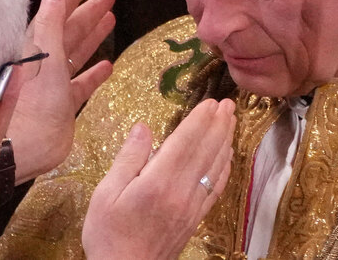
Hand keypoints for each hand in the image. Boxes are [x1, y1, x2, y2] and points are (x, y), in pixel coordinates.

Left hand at [8, 0, 115, 181]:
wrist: (19, 150)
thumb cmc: (29, 103)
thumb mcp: (43, 59)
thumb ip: (49, 24)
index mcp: (35, 47)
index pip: (54, 13)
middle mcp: (43, 63)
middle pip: (68, 30)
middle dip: (88, 12)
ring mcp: (52, 85)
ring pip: (75, 53)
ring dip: (92, 36)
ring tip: (110, 19)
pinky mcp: (61, 106)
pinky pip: (80, 84)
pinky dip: (93, 74)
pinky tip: (107, 66)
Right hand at [82, 98, 235, 259]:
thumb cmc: (108, 234)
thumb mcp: (106, 193)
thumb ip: (128, 158)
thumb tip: (143, 127)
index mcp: (158, 182)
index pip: (186, 142)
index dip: (200, 120)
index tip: (210, 102)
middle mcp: (181, 192)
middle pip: (206, 151)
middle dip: (219, 125)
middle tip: (229, 104)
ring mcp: (192, 206)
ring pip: (215, 167)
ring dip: (225, 141)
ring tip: (231, 121)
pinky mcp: (195, 218)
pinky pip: (216, 188)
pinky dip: (224, 168)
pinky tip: (227, 156)